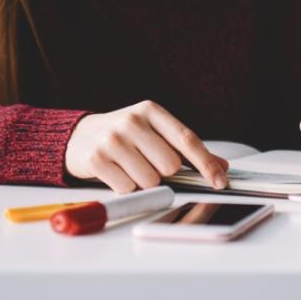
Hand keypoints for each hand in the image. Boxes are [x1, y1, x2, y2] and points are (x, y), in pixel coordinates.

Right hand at [65, 100, 228, 192]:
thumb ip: (186, 149)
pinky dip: (127, 188)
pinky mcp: (97, 159)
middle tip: (149, 164)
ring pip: (149, 180)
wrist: (79, 136)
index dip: (206, 163)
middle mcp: (132, 121)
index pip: (187, 139)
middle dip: (165, 174)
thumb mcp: (155, 133)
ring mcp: (113, 139)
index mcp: (151, 111)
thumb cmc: (125, 136)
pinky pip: (127, 188)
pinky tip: (117, 173)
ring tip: (130, 168)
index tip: (220, 181)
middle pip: (169, 165)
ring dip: (144, 183)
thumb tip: (221, 166)